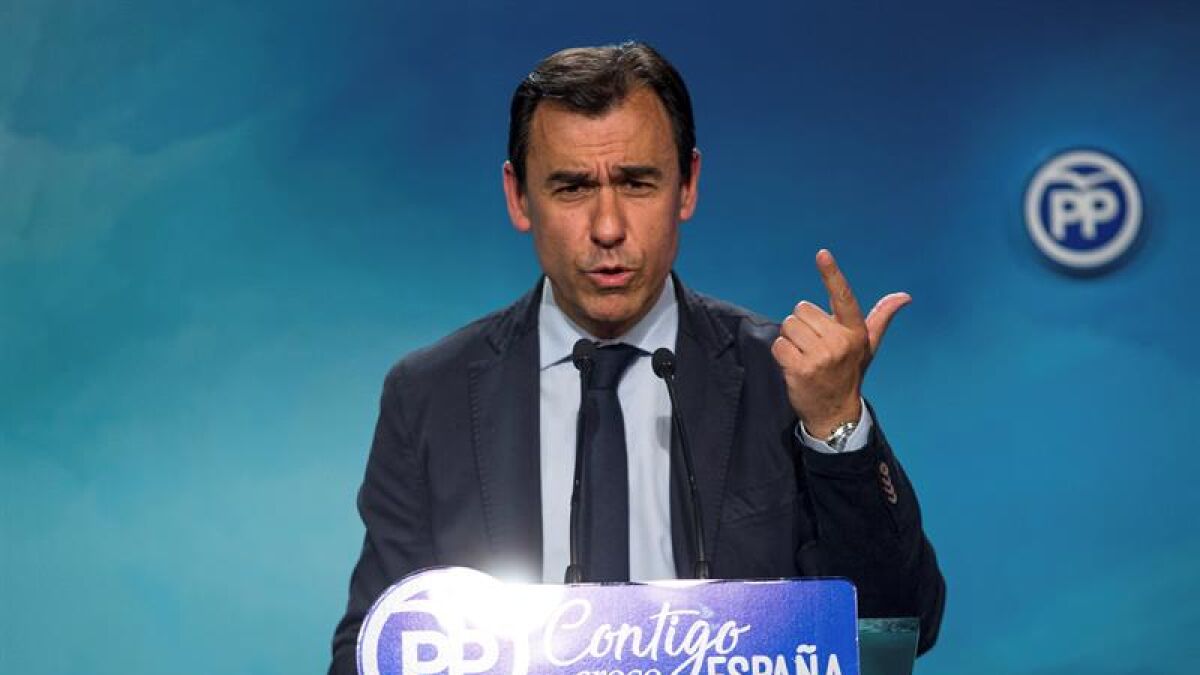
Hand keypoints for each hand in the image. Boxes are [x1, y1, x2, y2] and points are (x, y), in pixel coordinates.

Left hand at [770, 249, 910, 438]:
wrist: (835, 412)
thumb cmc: (849, 372)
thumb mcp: (867, 346)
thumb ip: (881, 318)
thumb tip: (904, 297)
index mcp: (855, 332)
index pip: (843, 297)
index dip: (831, 274)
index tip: (822, 253)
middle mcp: (840, 342)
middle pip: (801, 310)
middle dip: (802, 326)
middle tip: (813, 347)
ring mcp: (820, 357)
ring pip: (788, 326)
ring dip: (790, 340)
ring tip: (804, 357)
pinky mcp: (801, 369)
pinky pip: (778, 345)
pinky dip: (781, 354)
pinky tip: (794, 367)